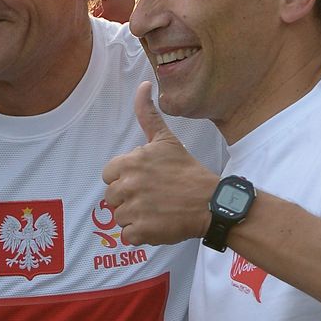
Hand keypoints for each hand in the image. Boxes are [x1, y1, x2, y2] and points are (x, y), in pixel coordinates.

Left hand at [102, 81, 217, 246]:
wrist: (210, 202)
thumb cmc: (187, 171)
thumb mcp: (166, 139)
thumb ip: (147, 114)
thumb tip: (144, 84)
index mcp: (129, 162)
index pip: (109, 175)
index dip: (124, 180)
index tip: (144, 181)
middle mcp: (128, 185)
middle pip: (111, 198)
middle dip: (129, 199)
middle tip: (153, 197)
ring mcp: (134, 209)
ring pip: (119, 217)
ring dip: (135, 217)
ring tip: (157, 210)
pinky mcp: (142, 231)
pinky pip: (127, 236)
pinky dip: (140, 235)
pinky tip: (157, 224)